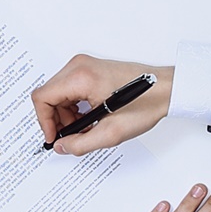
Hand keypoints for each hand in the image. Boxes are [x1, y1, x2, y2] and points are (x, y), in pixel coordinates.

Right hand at [32, 55, 173, 154]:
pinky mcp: (90, 68)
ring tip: (85, 128)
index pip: (42, 98)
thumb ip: (80, 144)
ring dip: (66, 114)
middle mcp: (79, 66)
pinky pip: (69, 89)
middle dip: (56, 119)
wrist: (167, 89)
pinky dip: (74, 106)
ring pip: (58, 93)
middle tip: (72, 135)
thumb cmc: (146, 103)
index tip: (54, 137)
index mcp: (81, 77)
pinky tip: (89, 118)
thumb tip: (61, 146)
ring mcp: (84, 65)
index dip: (44, 122)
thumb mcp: (111, 133)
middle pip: (49, 95)